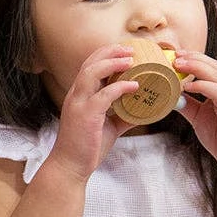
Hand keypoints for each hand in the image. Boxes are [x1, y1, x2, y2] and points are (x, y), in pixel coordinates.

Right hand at [49, 43, 139, 180]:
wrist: (70, 167)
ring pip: (92, 72)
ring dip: (112, 63)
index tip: (125, 50)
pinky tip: (134, 86)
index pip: (89, 65)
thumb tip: (145, 111)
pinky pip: (103, 95)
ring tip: (131, 60)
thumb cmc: (87, 147)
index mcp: (79, 95)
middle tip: (131, 49)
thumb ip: (123, 116)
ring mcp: (79, 104)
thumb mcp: (109, 127)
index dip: (106, 54)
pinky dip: (120, 87)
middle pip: (90, 62)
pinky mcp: (86, 116)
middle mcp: (76, 95)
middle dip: (110, 52)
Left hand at [173, 51, 216, 169]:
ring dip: (196, 68)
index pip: (212, 67)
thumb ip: (188, 104)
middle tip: (174, 56)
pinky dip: (203, 86)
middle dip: (193, 59)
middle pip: (214, 67)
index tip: (176, 55)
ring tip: (178, 65)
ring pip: (216, 75)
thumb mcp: (199, 117)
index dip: (194, 59)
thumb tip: (170, 95)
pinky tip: (188, 86)